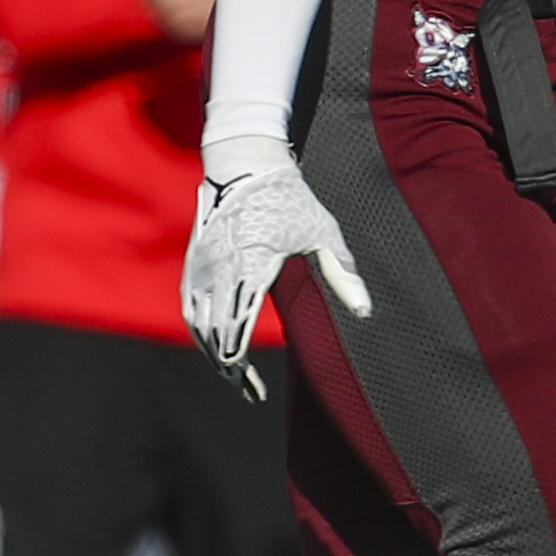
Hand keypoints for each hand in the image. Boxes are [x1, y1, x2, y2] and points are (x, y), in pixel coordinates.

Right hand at [183, 138, 371, 391]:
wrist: (245, 163)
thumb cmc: (290, 198)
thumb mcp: (322, 232)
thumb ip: (343, 273)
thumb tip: (365, 312)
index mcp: (252, 267)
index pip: (238, 331)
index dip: (242, 367)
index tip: (254, 391)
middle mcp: (220, 271)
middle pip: (215, 336)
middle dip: (229, 369)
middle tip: (248, 391)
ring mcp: (202, 267)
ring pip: (198, 325)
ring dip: (212, 354)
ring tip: (233, 375)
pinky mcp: (193, 263)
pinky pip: (189, 308)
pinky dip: (199, 332)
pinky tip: (213, 346)